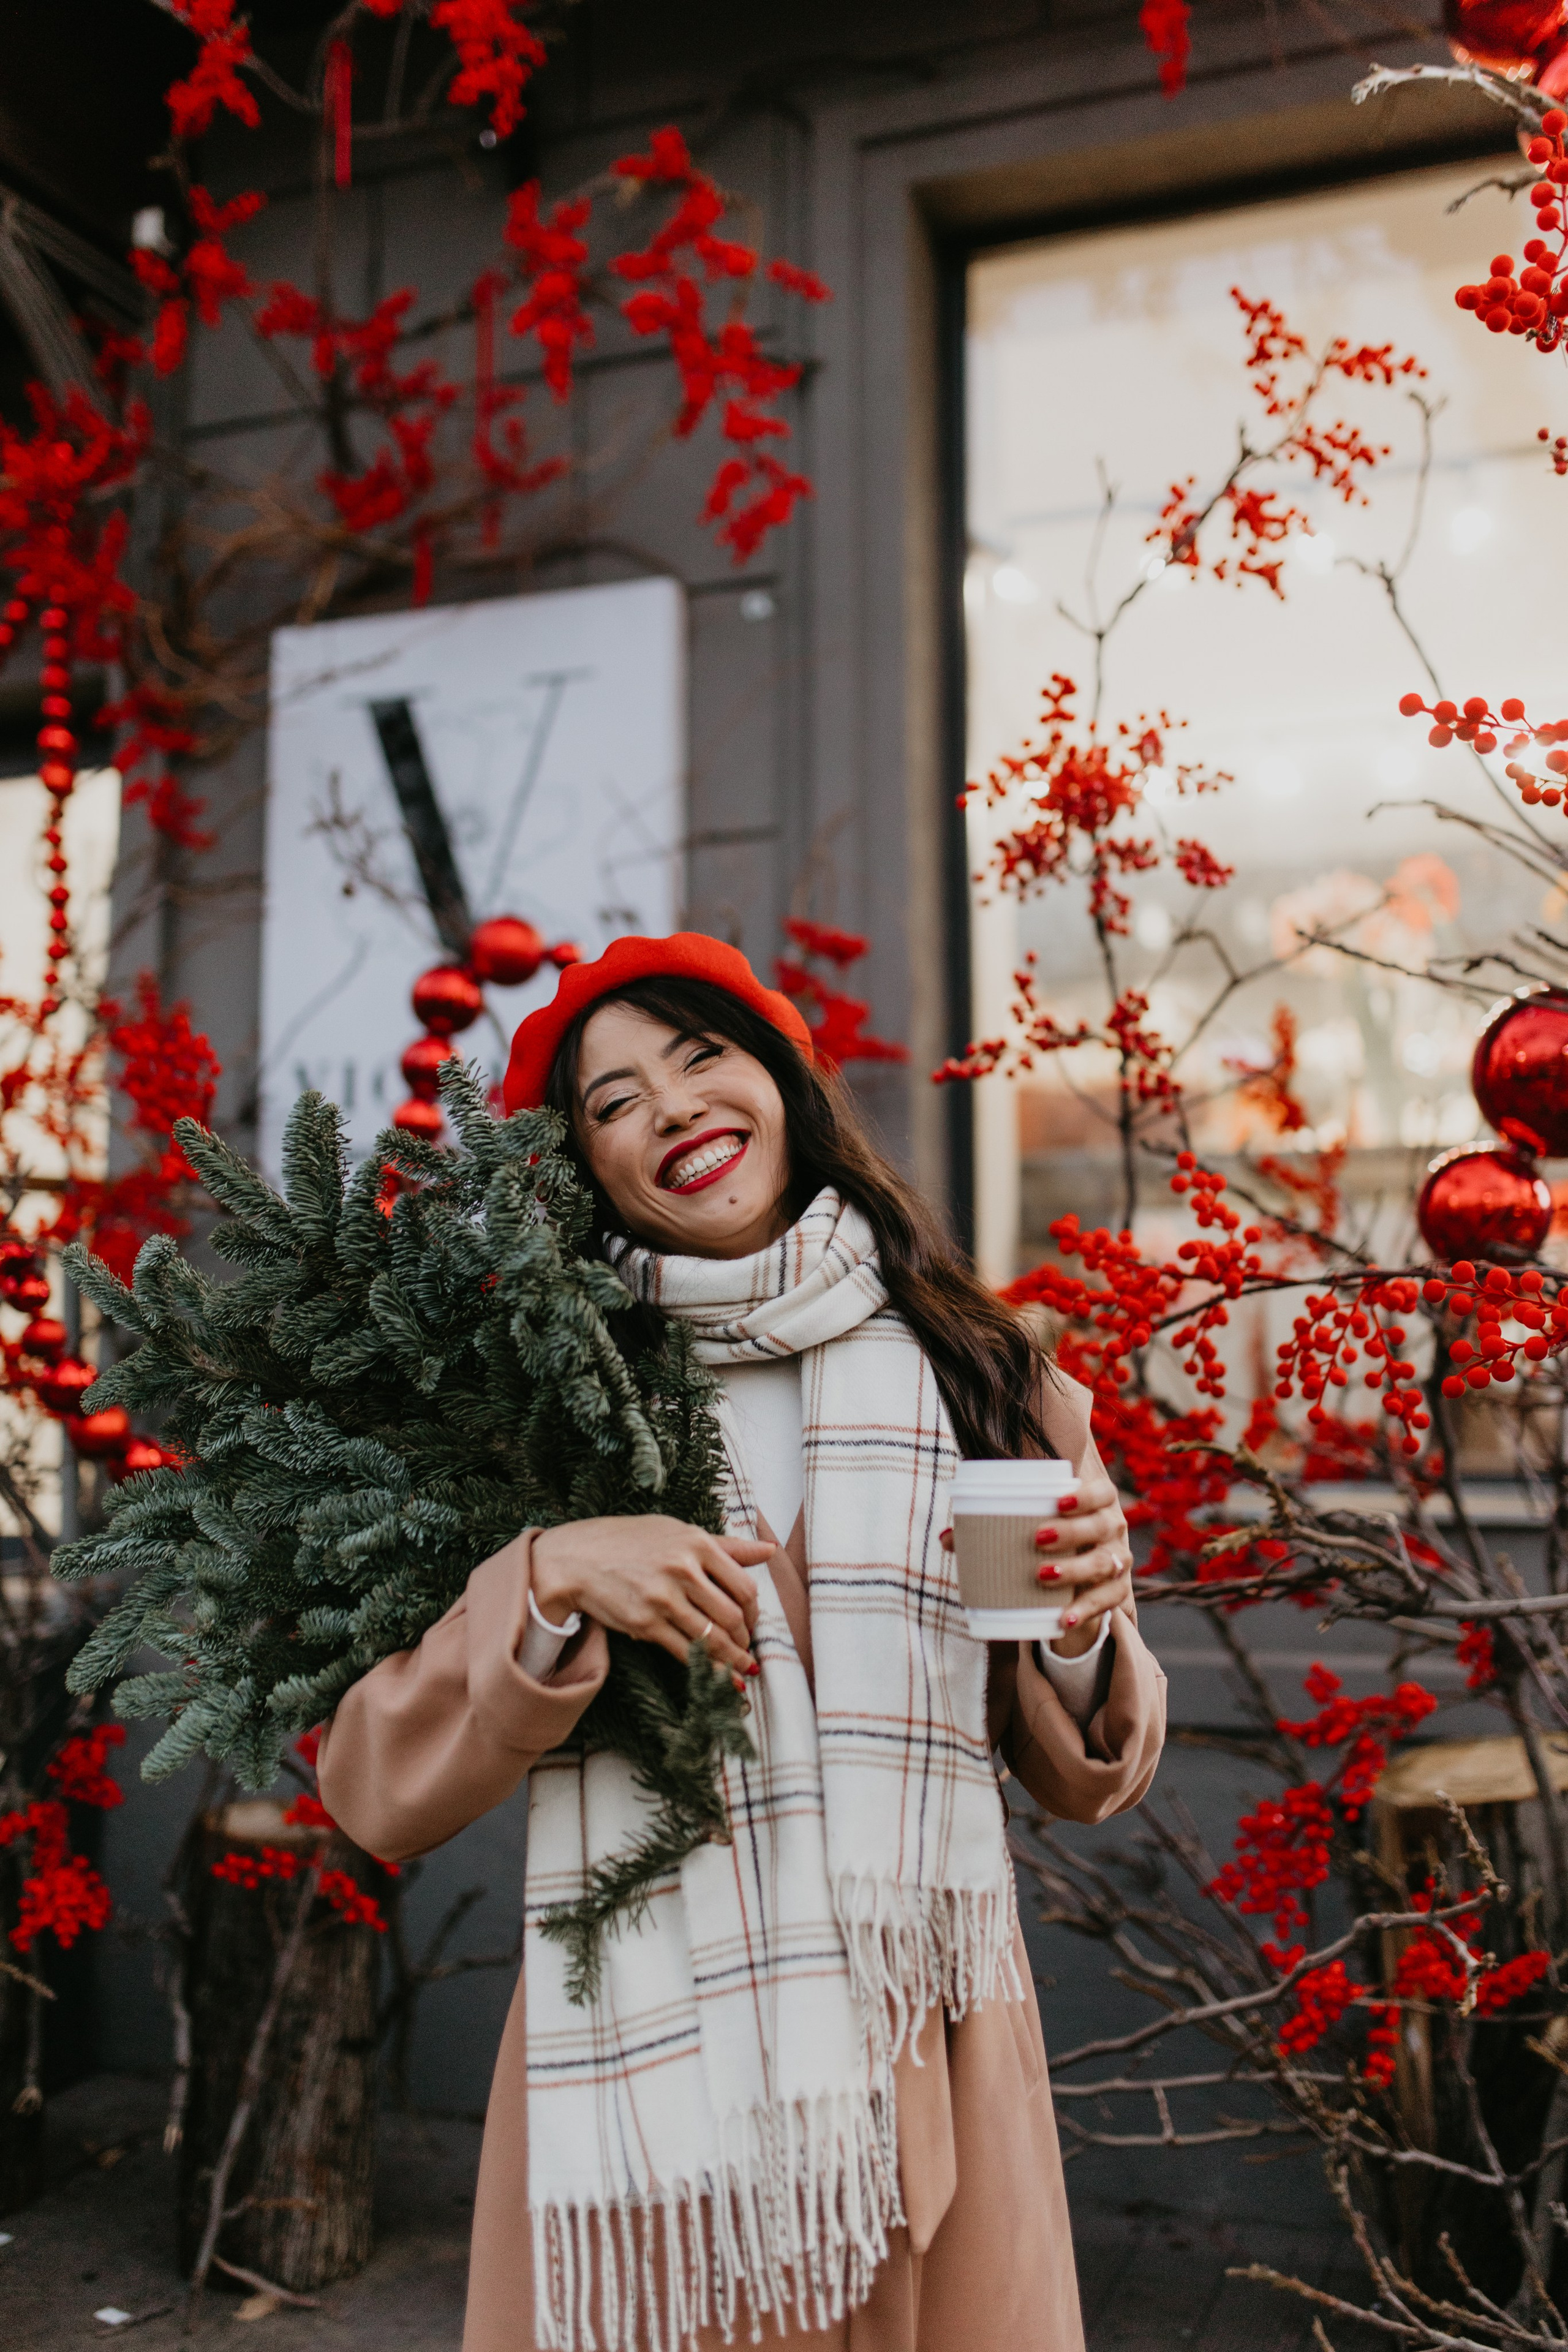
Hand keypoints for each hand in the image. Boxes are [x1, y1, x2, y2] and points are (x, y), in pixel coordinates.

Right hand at [531, 1514, 771, 1678]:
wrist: (576, 1558)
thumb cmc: (629, 1541)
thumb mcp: (677, 1531)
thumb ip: (726, 1545)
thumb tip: (769, 1550)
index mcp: (697, 1543)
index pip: (744, 1587)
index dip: (755, 1612)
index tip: (752, 1622)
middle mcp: (683, 1570)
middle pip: (733, 1616)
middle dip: (745, 1639)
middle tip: (746, 1649)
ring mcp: (663, 1599)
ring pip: (713, 1639)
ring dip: (733, 1660)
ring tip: (741, 1669)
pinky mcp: (645, 1624)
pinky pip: (687, 1653)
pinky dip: (709, 1669)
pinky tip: (721, 1677)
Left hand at [939, 1469, 1133, 1657]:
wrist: (1072, 1577)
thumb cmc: (1046, 1537)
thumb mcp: (1025, 1528)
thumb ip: (989, 1529)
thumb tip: (947, 1538)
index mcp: (1097, 1502)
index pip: (1101, 1492)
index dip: (1084, 1495)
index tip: (1056, 1502)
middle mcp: (1112, 1528)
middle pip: (1100, 1527)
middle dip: (1071, 1532)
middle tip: (1038, 1539)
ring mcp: (1118, 1560)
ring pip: (1103, 1564)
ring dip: (1074, 1569)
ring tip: (1042, 1575)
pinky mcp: (1116, 1592)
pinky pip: (1106, 1601)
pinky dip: (1085, 1610)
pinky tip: (1063, 1618)